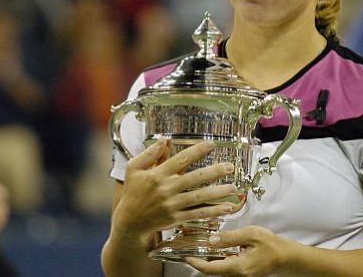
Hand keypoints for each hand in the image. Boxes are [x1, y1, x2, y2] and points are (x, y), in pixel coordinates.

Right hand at [112, 139, 237, 240]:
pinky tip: (226, 208)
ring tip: (233, 188)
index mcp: (157, 174)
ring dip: (218, 193)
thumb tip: (165, 140)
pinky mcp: (176, 218)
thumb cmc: (133, 193)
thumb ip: (149, 153)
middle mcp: (166, 189)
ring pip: (198, 197)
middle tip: (230, 166)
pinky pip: (197, 214)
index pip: (181, 159)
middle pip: (194, 178)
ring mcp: (172, 204)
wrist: (129, 222)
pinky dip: (213, 211)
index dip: (197, 151)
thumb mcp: (134, 169)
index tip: (212, 144)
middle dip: (214, 172)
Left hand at [185, 225, 292, 276]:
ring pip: (217, 267)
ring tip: (199, 244)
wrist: (284, 256)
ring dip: (208, 258)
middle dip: (199, 258)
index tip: (185, 254)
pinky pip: (225, 266)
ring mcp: (239, 275)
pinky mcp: (241, 272)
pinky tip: (214, 247)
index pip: (210, 268)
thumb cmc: (270, 244)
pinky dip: (217, 257)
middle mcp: (236, 275)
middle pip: (212, 269)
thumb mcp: (251, 234)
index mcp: (238, 267)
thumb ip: (230, 237)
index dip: (195, 262)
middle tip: (189, 245)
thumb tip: (212, 240)